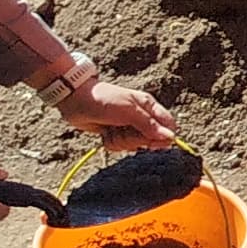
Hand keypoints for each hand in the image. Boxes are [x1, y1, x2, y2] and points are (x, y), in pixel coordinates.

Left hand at [55, 72, 176, 147]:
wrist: (76, 101)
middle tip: (123, 129)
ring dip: (121, 141)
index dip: (162, 137)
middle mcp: (141, 117)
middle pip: (150, 139)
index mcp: (148, 107)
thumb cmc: (104, 100)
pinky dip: (112, 143)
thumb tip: (170, 137)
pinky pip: (120, 147)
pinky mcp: (115, 134)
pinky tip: (105, 133)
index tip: (152, 142)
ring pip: (134, 145)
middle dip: (135, 139)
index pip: (168, 125)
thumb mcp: (129, 112)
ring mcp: (127, 126)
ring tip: (111, 129)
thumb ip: (149, 125)